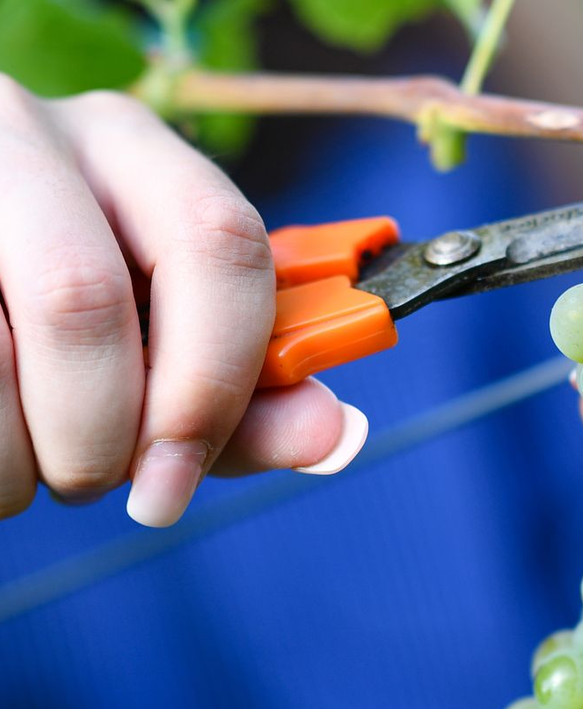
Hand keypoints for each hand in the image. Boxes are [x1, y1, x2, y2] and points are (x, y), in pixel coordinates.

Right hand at [0, 80, 366, 526]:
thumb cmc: (73, 347)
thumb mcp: (166, 361)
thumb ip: (248, 404)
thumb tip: (334, 432)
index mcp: (139, 158)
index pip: (220, 244)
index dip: (214, 380)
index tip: (177, 479)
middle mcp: (36, 133)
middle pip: (82, 297)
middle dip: (100, 431)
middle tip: (94, 485)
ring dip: (25, 452)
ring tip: (29, 465)